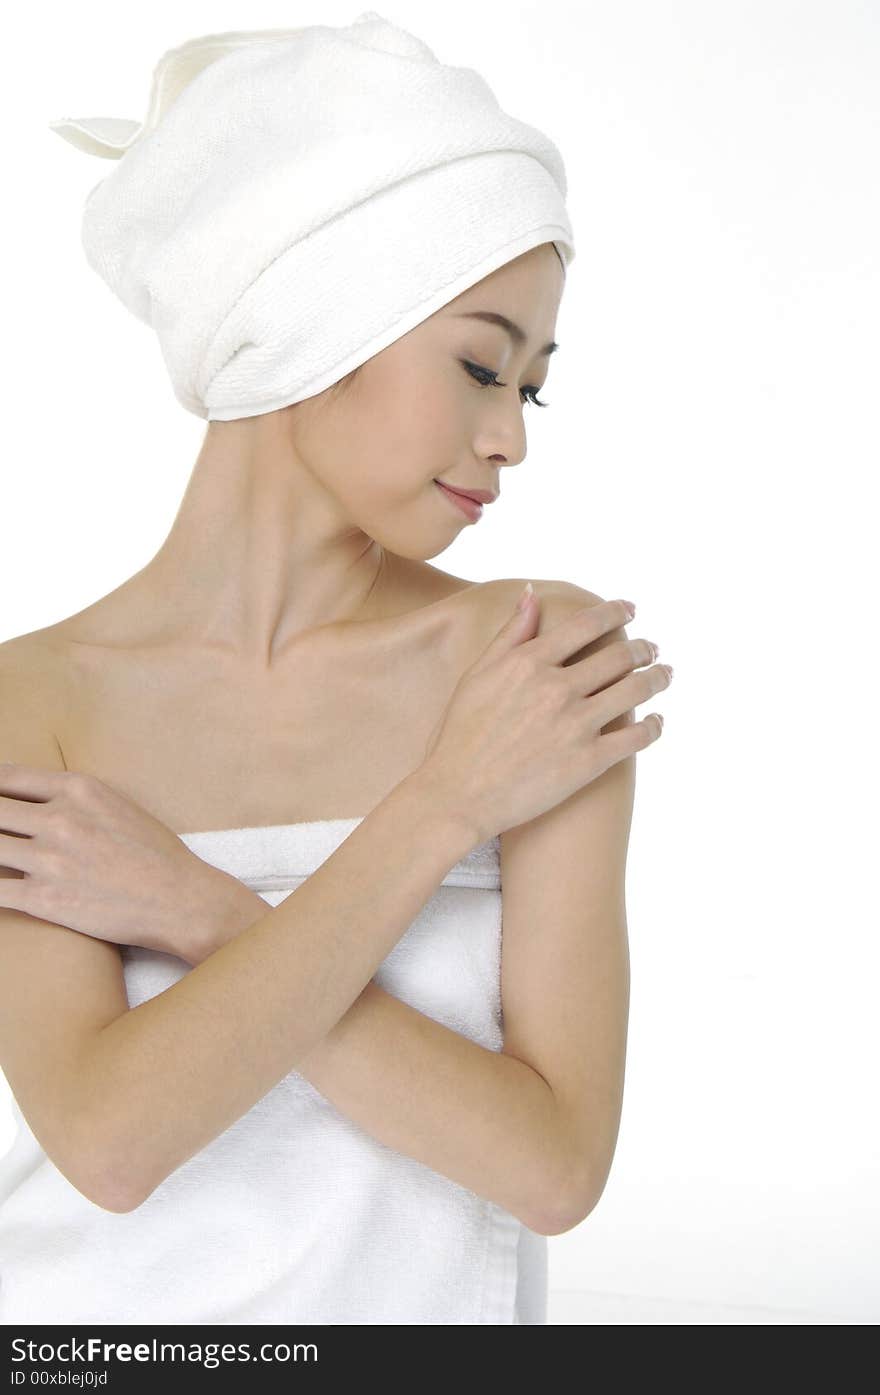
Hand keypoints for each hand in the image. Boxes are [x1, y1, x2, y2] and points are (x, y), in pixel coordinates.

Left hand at [0, 763, 241, 958]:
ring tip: (1, 859)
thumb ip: (74, 798)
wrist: (179, 900)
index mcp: (78, 789)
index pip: (6, 777)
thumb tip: (36, 800)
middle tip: (0, 833)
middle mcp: (60, 818)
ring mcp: (49, 859)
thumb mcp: (116, 805)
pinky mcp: (44, 899)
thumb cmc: (155, 854)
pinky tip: (0, 888)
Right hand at [420, 590, 671, 842]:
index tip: (630, 609)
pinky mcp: (588, 761)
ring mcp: (575, 725)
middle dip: (643, 648)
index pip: (587, 625)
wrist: (458, 796)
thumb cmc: (461, 735)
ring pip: (634, 690)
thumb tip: (533, 593)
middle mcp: (556, 688)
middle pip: (618, 656)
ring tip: (665, 675)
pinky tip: (657, 721)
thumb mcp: (478, 675)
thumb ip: (510, 633)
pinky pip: (636, 737)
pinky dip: (654, 726)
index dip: (615, 612)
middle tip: (653, 649)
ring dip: (657, 678)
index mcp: (529, 662)